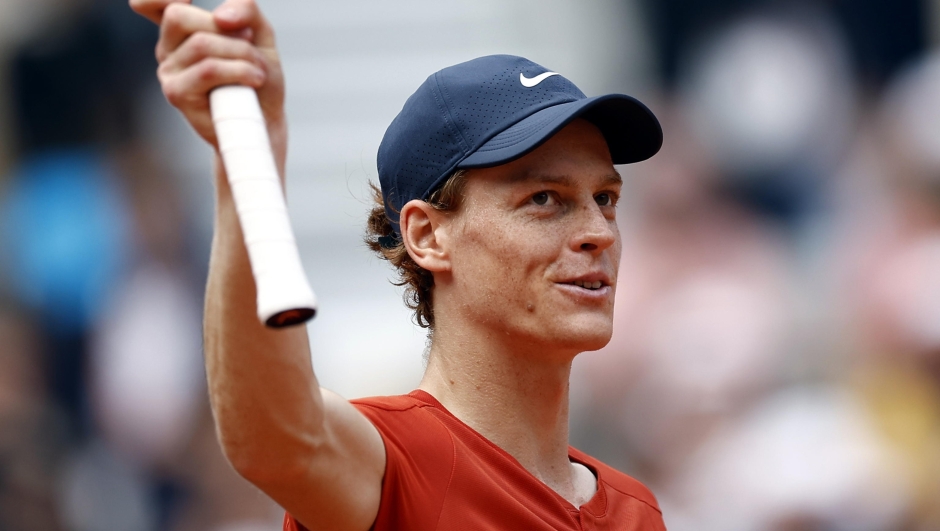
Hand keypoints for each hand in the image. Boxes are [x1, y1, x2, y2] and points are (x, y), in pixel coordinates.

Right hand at [129, 0, 285, 148]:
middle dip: (224, 28)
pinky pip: (207, 69)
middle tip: (250, 45)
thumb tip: (223, 16)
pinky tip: (255, 80)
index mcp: (181, 30)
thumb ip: (245, 10)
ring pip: (200, 44)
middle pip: (179, 16)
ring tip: (258, 72)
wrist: (265, 119)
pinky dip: (239, 71)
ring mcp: (168, 72)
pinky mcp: (176, 93)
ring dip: (241, 53)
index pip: (148, 4)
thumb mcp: (260, 34)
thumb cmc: (259, 76)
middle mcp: (167, 48)